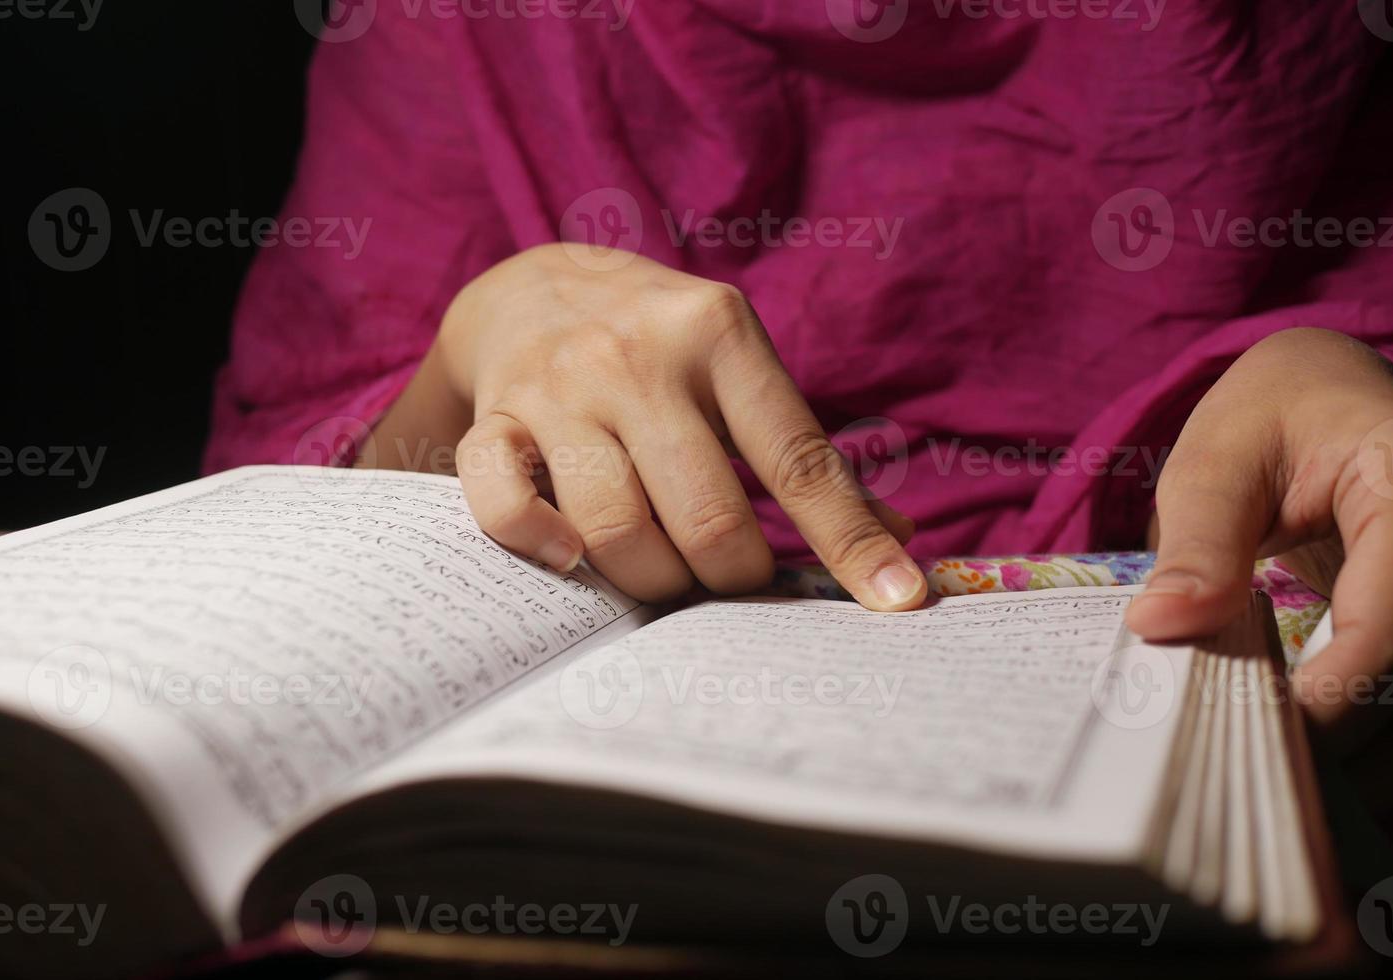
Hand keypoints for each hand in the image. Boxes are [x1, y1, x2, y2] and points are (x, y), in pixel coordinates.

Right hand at [367, 244, 924, 609]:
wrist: (534, 288)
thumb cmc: (662, 347)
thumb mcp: (740, 370)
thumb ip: (807, 457)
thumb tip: (899, 545)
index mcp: (719, 336)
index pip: (798, 460)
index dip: (850, 542)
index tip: (900, 603)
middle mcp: (637, 357)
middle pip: (707, 518)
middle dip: (731, 574)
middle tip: (728, 572)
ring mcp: (557, 389)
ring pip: (615, 531)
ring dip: (652, 580)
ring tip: (665, 569)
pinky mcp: (492, 419)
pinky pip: (503, 504)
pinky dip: (539, 544)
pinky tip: (571, 554)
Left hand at [1124, 327, 1392, 739]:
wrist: (1332, 397)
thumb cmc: (1274, 418)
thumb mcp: (1218, 459)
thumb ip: (1198, 543)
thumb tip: (1159, 624)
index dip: (1352, 676)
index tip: (1282, 728)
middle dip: (1364, 738)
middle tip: (1269, 774)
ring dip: (1377, 760)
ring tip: (1287, 788)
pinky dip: (1381, 750)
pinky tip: (1320, 773)